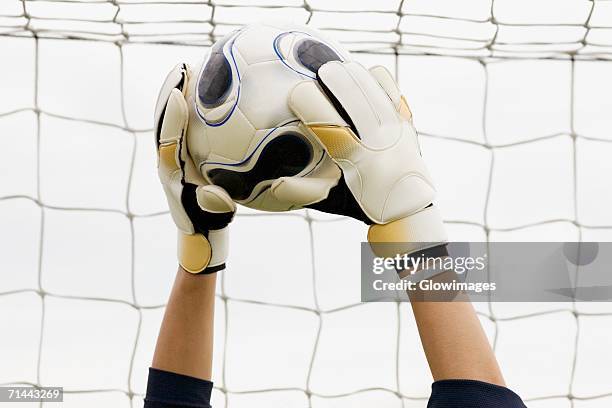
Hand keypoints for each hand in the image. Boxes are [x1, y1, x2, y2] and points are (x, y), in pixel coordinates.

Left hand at [154, 64, 235, 273]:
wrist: (197, 232)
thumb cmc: (208, 225)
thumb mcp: (215, 217)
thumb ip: (215, 207)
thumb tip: (219, 197)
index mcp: (171, 173)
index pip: (168, 140)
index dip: (171, 116)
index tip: (177, 93)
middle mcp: (166, 160)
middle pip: (162, 121)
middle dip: (170, 92)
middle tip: (183, 68)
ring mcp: (171, 155)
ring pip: (167, 119)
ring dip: (175, 93)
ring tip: (188, 69)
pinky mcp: (180, 153)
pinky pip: (181, 124)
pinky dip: (186, 105)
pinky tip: (202, 90)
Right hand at [273, 61, 445, 255]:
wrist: (402, 205)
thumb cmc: (355, 199)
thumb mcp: (328, 200)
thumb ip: (302, 193)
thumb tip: (277, 184)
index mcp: (354, 159)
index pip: (328, 124)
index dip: (309, 103)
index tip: (296, 95)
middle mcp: (377, 140)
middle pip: (352, 96)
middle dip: (331, 78)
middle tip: (315, 74)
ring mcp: (394, 127)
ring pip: (371, 88)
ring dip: (350, 74)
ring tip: (333, 69)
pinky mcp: (405, 120)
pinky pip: (390, 88)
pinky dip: (375, 78)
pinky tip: (361, 76)